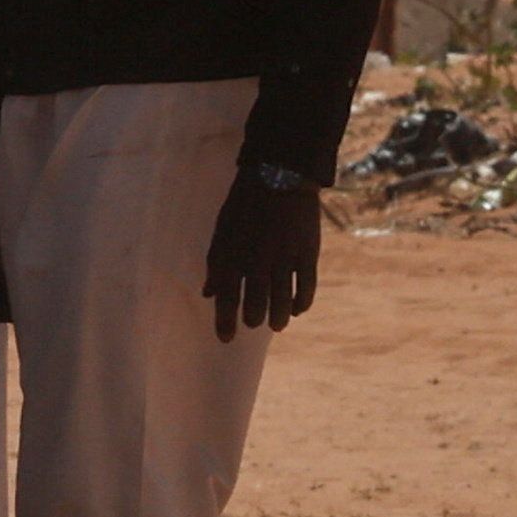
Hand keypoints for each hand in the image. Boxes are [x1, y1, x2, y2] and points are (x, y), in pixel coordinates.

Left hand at [205, 169, 324, 340]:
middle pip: (256, 303)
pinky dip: (302, 301)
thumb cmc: (244, 206)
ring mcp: (284, 258)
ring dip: (279, 316)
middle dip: (253, 318)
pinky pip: (306, 285)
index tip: (226, 338)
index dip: (225, 322)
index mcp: (232, 256)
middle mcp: (257, 261)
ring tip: (277, 325)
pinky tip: (299, 309)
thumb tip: (209, 293)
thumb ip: (216, 265)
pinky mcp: (307, 252)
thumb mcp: (221, 232)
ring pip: (282, 299)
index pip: (227, 298)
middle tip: (253, 323)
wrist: (279, 178)